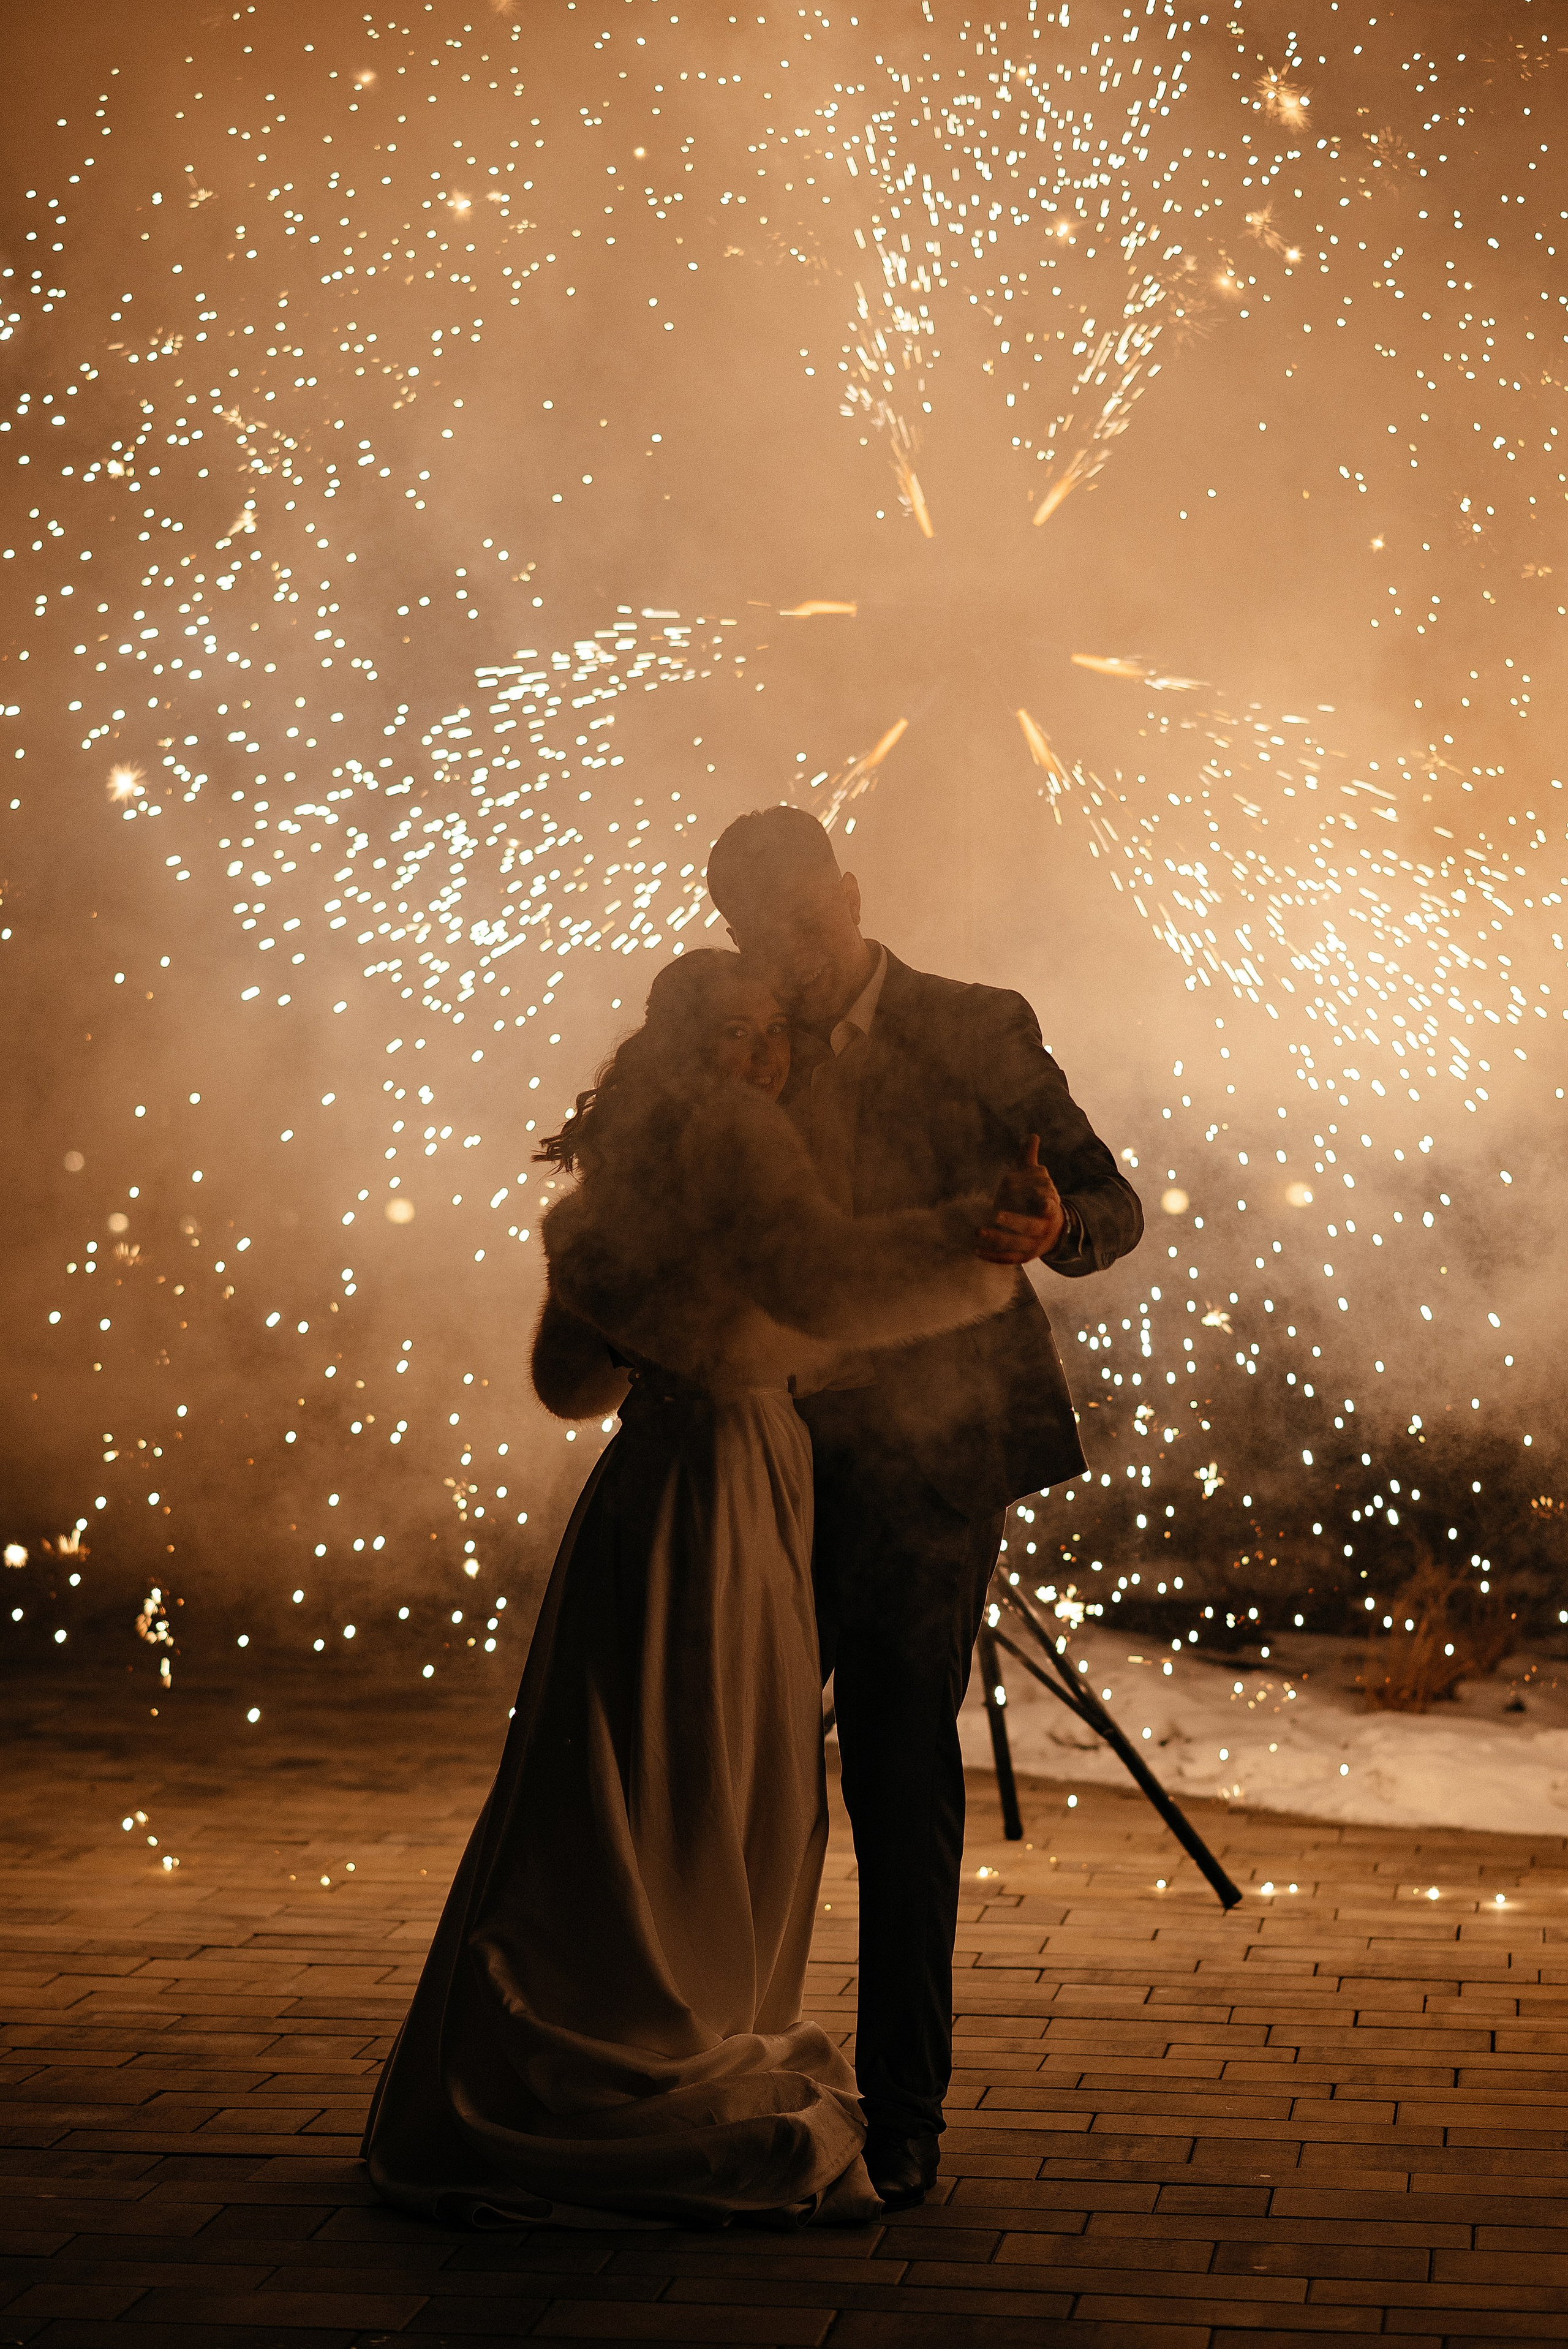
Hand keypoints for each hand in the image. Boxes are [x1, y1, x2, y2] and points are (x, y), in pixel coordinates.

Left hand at [977, 1134, 1066, 1264]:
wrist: (1053, 1232)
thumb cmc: (1038, 1199)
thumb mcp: (1036, 1180)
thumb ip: (1030, 1160)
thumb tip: (1032, 1136)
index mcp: (1049, 1206)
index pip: (1047, 1204)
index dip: (1043, 1202)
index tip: (1041, 1200)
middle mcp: (1043, 1227)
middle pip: (1029, 1226)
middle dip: (1014, 1221)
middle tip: (996, 1214)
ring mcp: (1033, 1244)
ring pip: (1016, 1244)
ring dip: (997, 1238)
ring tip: (978, 1231)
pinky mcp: (1023, 1257)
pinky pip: (1008, 1259)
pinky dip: (992, 1256)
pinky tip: (975, 1250)